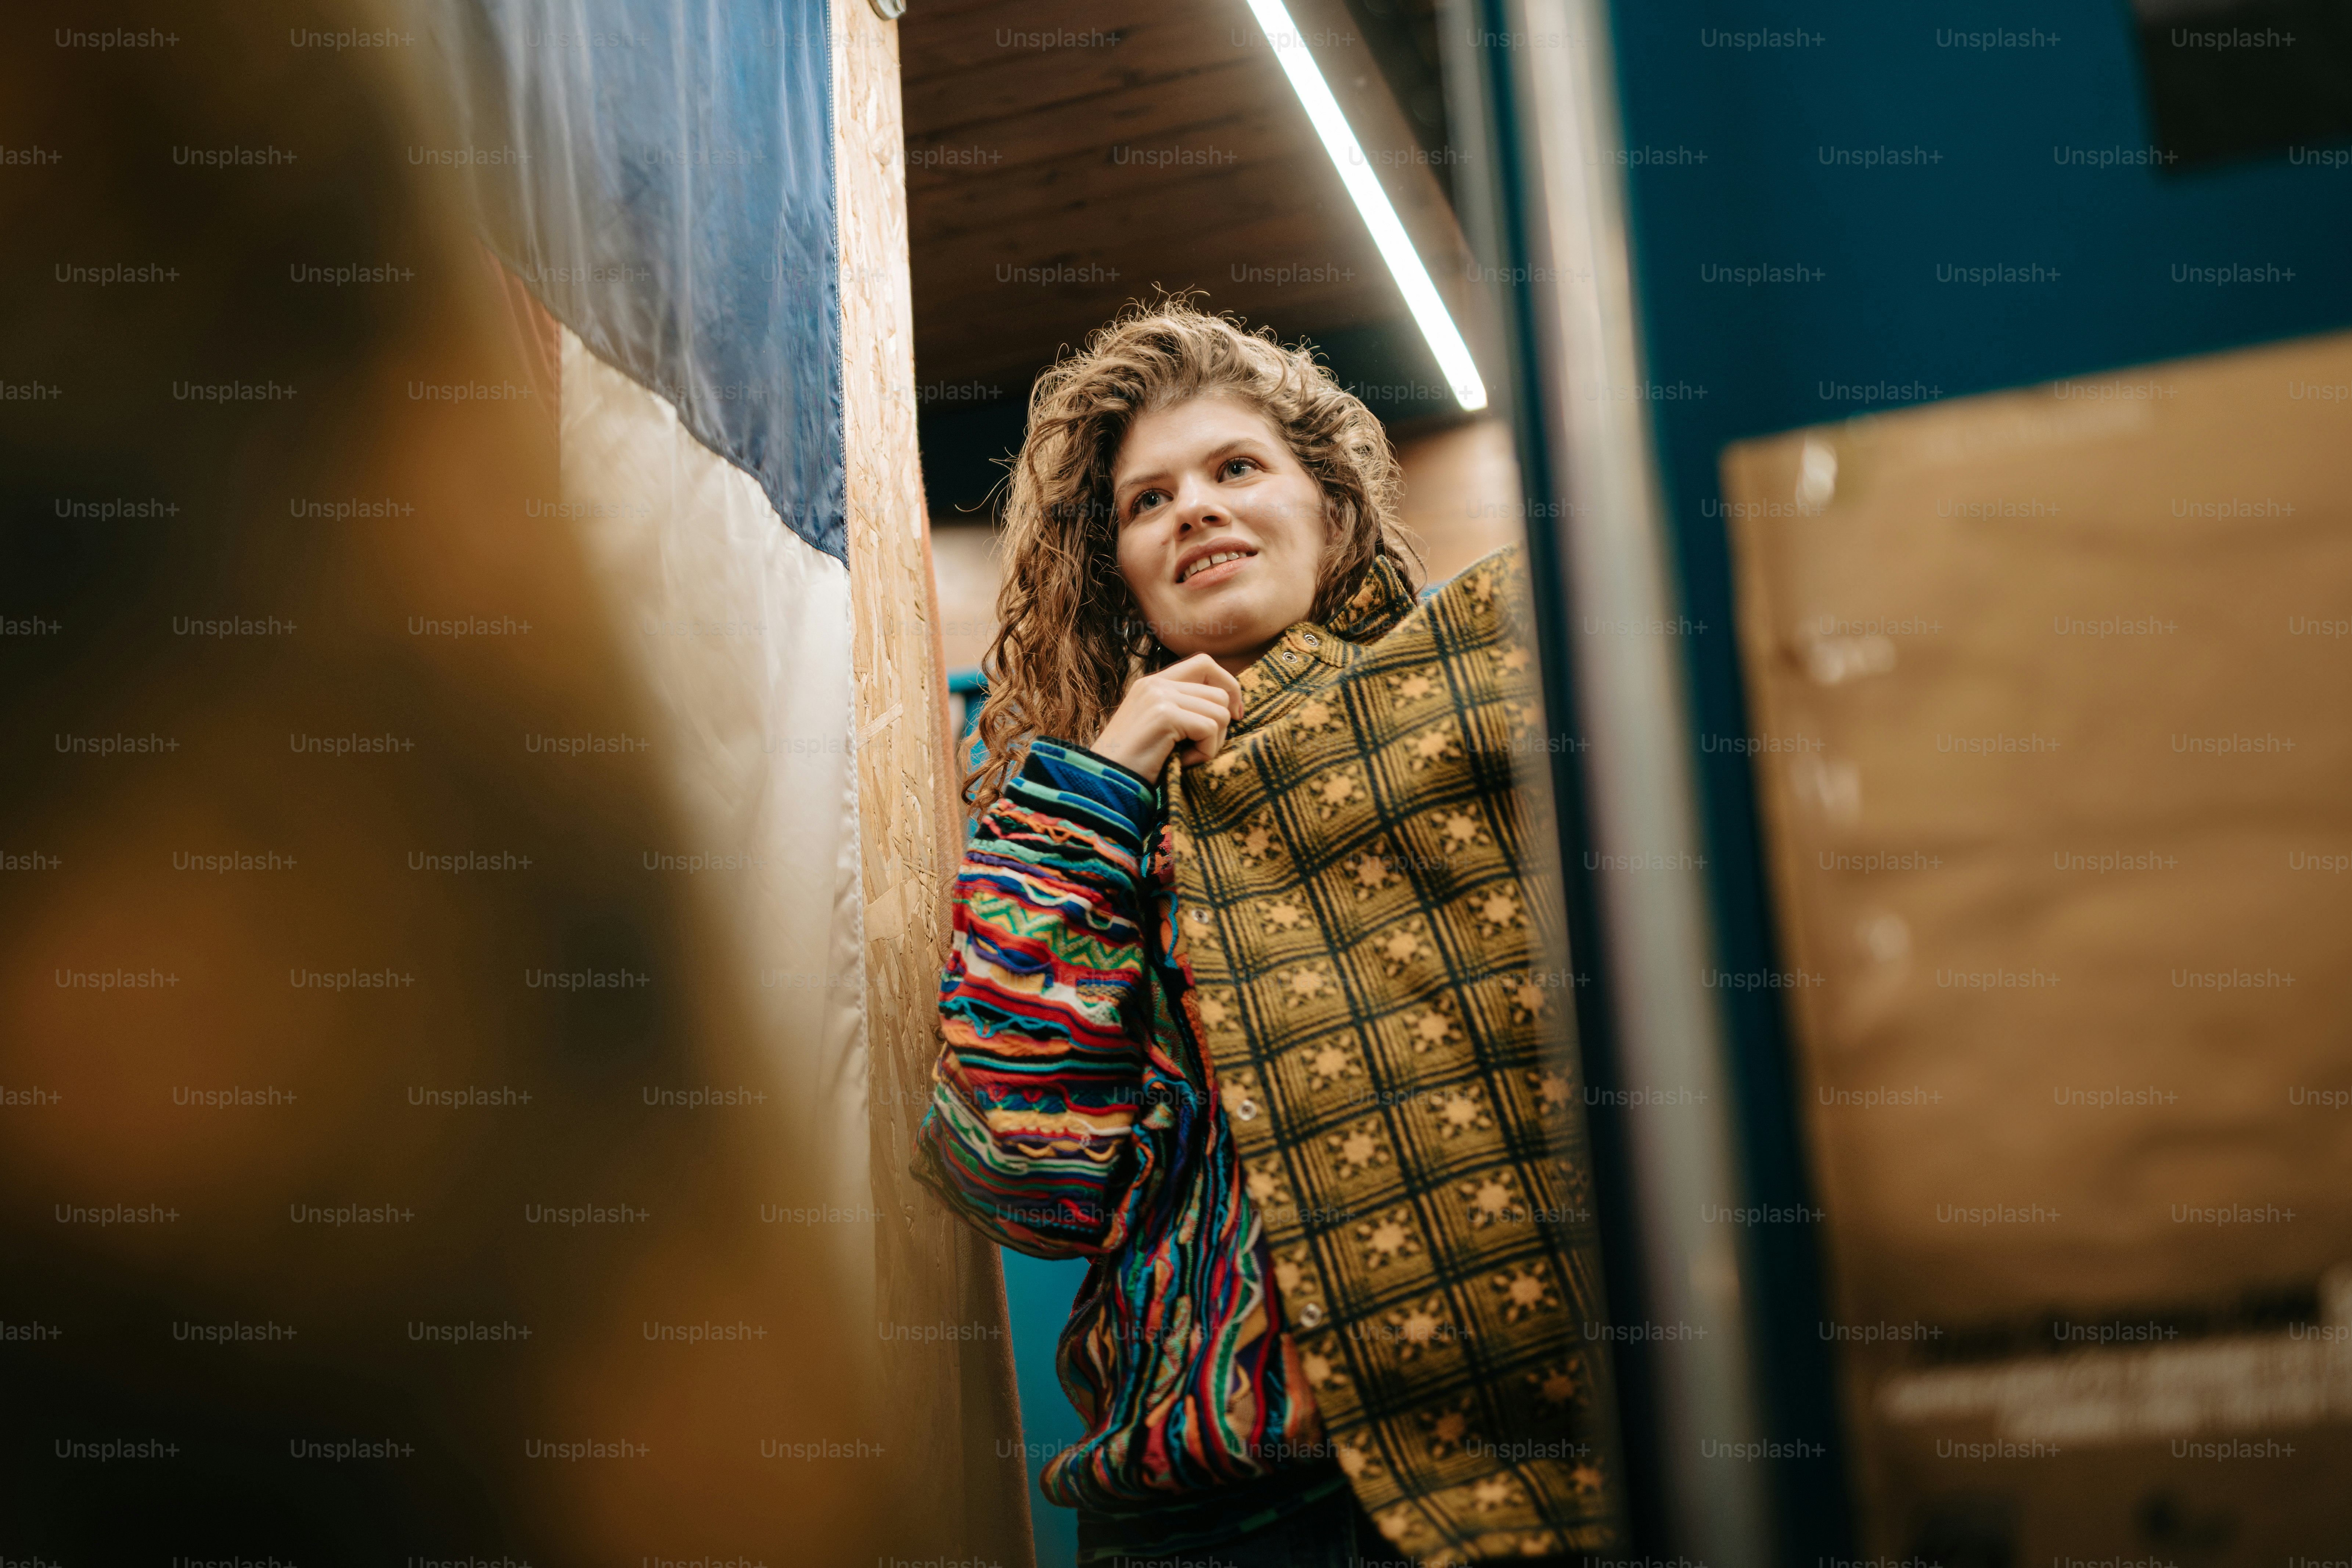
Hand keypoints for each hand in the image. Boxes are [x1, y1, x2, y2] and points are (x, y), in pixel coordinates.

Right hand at [1090, 653, 1244, 779]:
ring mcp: (1159, 697)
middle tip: (1197, 750)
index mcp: (1154, 683)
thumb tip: (1228, 705)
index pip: (1205, 663)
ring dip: (1211, 743)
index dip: (1228, 686)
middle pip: (1219, 693)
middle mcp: (1156, 683)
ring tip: (1183, 757)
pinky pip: (1210, 729)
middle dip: (1220, 727)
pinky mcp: (1165, 715)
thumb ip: (1184, 708)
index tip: (1234, 715)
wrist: (1105, 785)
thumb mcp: (1159, 728)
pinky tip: (1179, 763)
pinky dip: (1203, 753)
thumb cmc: (1135, 765)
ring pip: (1220, 712)